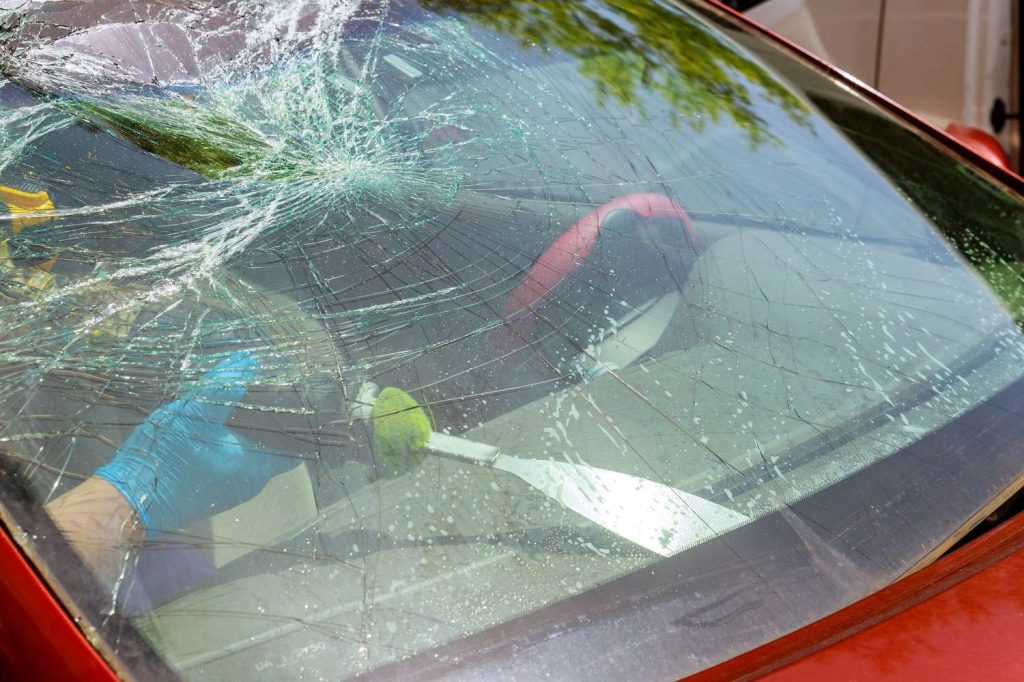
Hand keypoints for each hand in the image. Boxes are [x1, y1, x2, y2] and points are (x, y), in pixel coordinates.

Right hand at [96, 351, 296, 531]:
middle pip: (273, 443)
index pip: (295, 441)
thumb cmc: (165, 460)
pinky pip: (230, 459)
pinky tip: (217, 419)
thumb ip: (223, 387)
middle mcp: (252, 481)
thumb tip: (249, 360)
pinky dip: (228, 440)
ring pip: (250, 451)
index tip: (292, 392)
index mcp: (259, 467)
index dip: (297, 418)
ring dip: (246, 428)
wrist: (125, 501)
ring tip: (241, 395)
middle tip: (264, 385)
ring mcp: (231, 487)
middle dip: (269, 417)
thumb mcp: (194, 414)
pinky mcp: (210, 489)